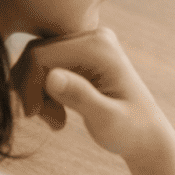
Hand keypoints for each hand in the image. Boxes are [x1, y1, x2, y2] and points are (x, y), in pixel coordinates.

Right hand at [10, 27, 174, 156]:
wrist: (146, 136)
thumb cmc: (131, 131)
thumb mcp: (107, 119)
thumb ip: (81, 97)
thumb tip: (51, 76)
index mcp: (99, 46)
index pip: (41, 54)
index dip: (29, 85)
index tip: (35, 115)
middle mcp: (92, 37)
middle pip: (35, 55)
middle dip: (32, 90)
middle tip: (48, 121)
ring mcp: (86, 45)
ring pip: (37, 63)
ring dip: (37, 94)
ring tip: (56, 121)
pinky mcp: (80, 57)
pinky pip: (45, 69)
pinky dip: (44, 93)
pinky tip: (58, 115)